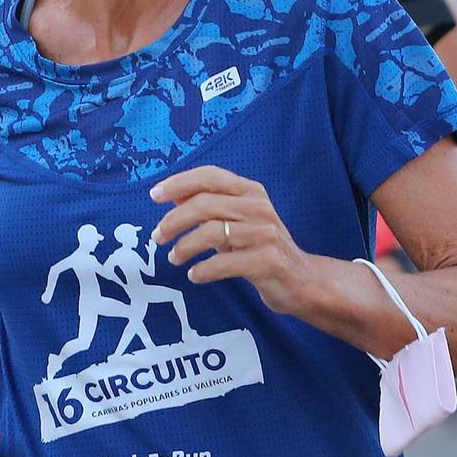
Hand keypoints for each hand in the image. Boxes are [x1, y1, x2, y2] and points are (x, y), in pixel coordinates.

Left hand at [150, 166, 312, 316]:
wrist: (302, 280)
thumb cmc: (262, 248)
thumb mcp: (237, 221)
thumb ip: (209, 206)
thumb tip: (171, 195)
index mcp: (252, 192)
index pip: (210, 176)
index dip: (179, 183)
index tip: (154, 195)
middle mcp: (259, 209)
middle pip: (205, 204)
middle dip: (174, 221)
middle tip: (157, 237)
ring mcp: (265, 235)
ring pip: (211, 233)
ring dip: (184, 247)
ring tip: (174, 259)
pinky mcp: (267, 262)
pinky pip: (223, 263)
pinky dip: (202, 270)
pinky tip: (195, 275)